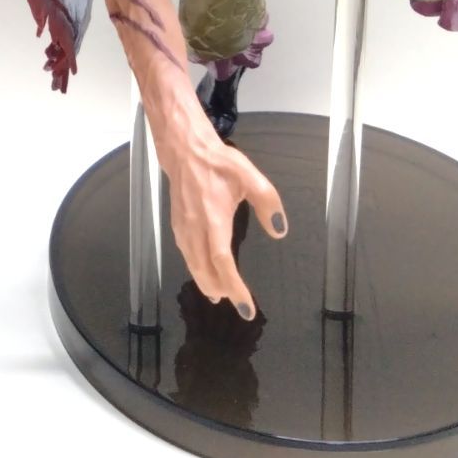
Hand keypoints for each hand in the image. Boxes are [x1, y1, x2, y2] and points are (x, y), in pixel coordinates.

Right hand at [165, 124, 286, 319]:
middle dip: (220, 289)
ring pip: (192, 264)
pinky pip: (186, 253)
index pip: (223, 262)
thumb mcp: (250, 176)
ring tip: (217, 295)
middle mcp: (195, 228)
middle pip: (205, 269)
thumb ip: (267, 203)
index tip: (246, 307)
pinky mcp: (177, 224)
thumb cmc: (219, 163)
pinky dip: (194, 268)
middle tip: (236, 305)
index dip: (235, 287)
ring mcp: (183, 227)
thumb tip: (280, 232)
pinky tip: (201, 270)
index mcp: (214, 219)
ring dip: (205, 282)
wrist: (185, 150)